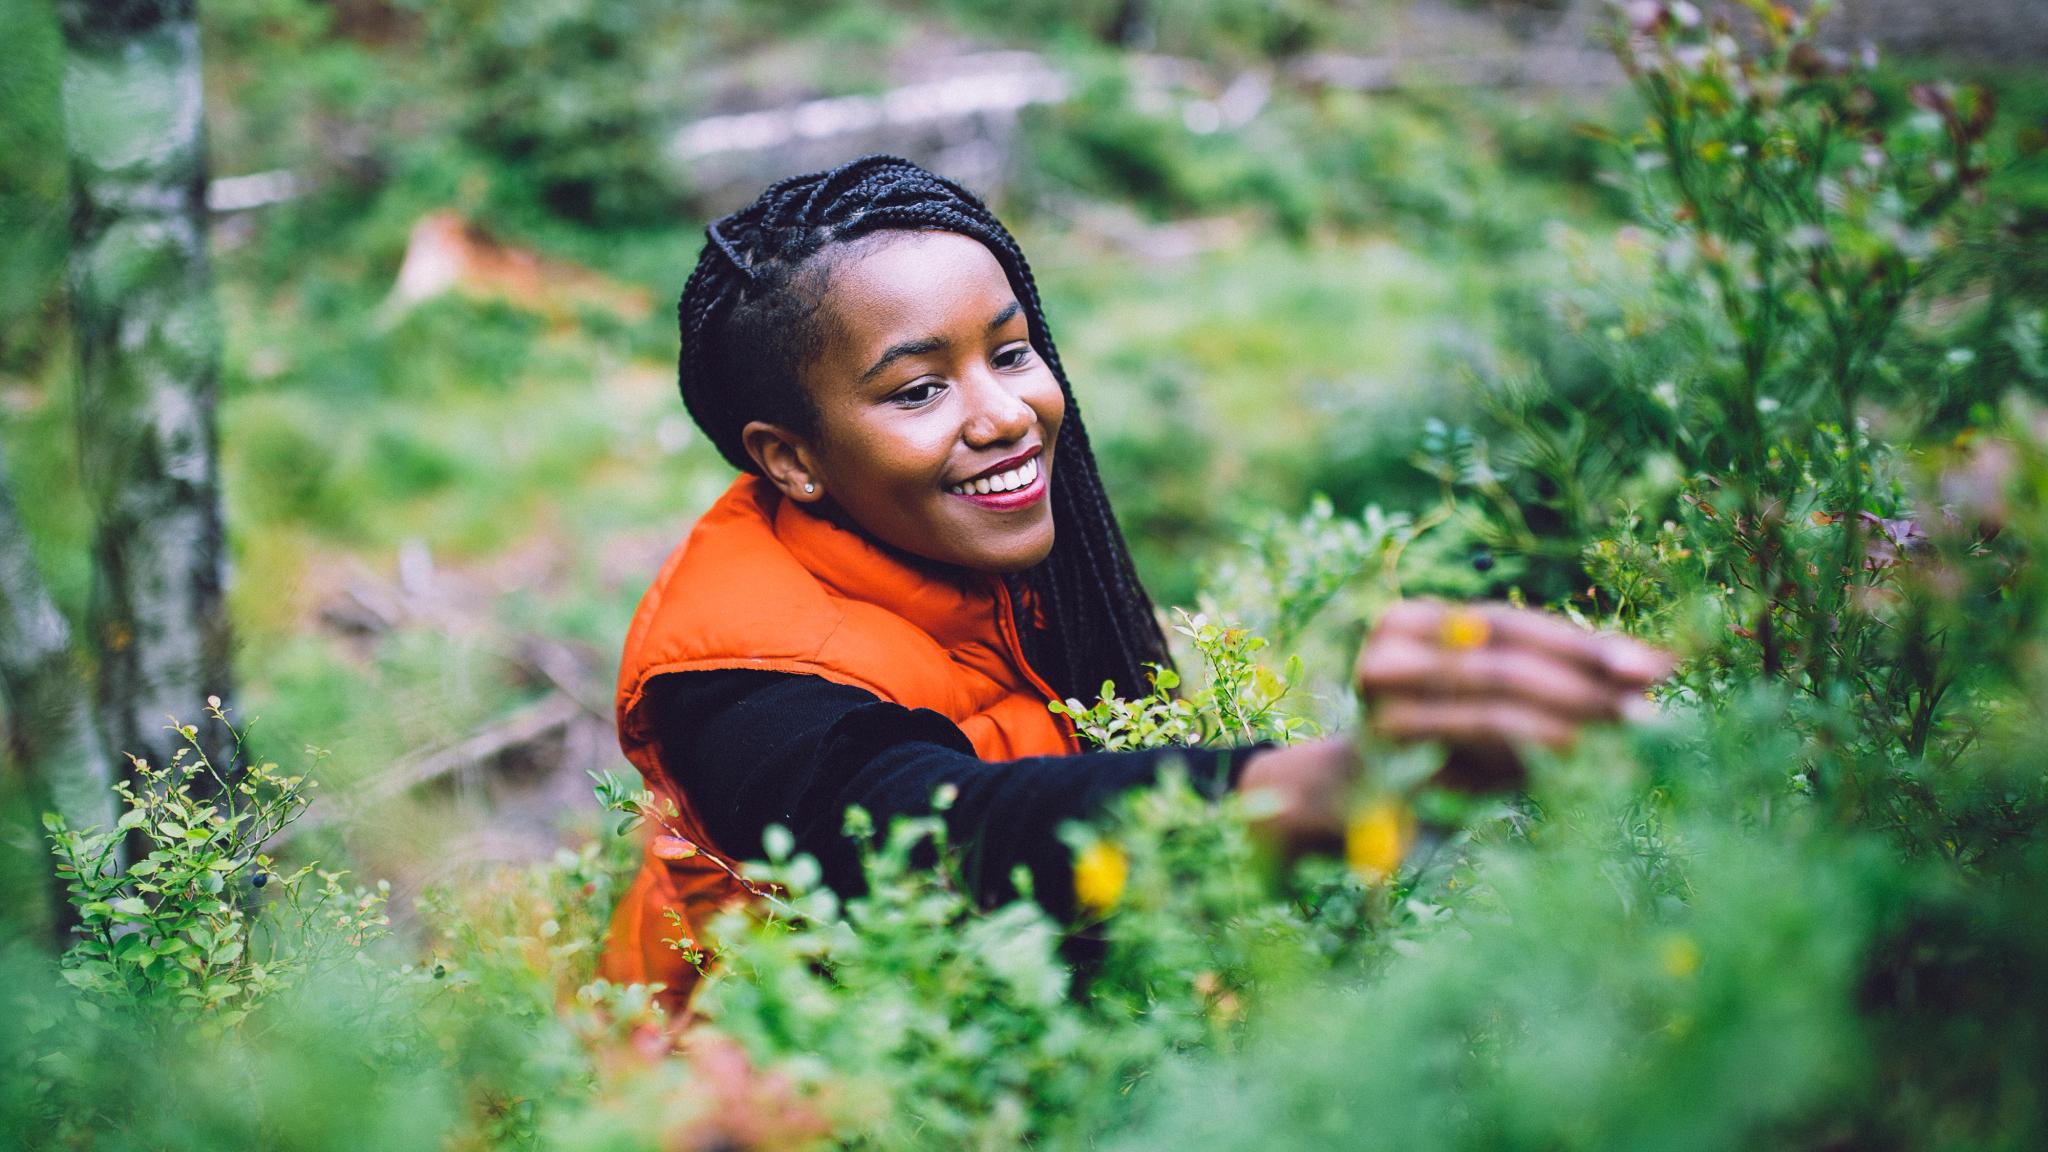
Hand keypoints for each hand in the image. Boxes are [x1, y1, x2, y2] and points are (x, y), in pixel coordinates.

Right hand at [1353, 599, 1670, 788]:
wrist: (1353, 811)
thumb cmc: (1445, 763)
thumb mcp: (1503, 718)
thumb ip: (1560, 689)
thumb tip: (1658, 669)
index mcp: (1418, 622)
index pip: (1513, 625)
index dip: (1585, 641)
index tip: (1656, 662)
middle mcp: (1392, 643)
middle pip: (1508, 651)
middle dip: (1588, 673)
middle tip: (1653, 694)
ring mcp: (1381, 685)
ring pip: (1496, 687)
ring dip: (1573, 704)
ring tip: (1633, 719)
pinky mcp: (1383, 732)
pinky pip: (1476, 726)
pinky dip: (1534, 736)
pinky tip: (1582, 746)